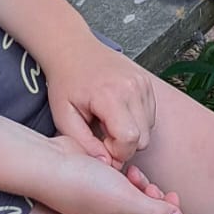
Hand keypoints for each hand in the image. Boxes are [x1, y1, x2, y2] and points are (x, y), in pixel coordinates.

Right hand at [42, 140, 182, 213]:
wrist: (51, 165)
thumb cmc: (86, 186)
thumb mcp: (126, 201)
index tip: (173, 198)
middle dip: (158, 202)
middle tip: (153, 185)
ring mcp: (105, 204)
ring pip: (136, 200)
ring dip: (143, 186)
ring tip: (135, 173)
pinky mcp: (98, 185)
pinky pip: (122, 185)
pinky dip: (128, 176)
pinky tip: (122, 165)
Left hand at [44, 32, 156, 166]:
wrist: (73, 49)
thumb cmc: (66, 82)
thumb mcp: (64, 117)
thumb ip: (84, 144)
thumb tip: (106, 164)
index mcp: (110, 95)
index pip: (129, 139)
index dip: (116, 152)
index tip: (100, 145)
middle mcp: (132, 87)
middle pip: (142, 138)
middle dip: (124, 145)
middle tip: (102, 134)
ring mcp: (142, 83)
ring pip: (148, 129)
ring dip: (131, 133)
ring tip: (108, 121)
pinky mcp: (147, 82)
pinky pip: (150, 115)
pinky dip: (136, 121)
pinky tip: (117, 112)